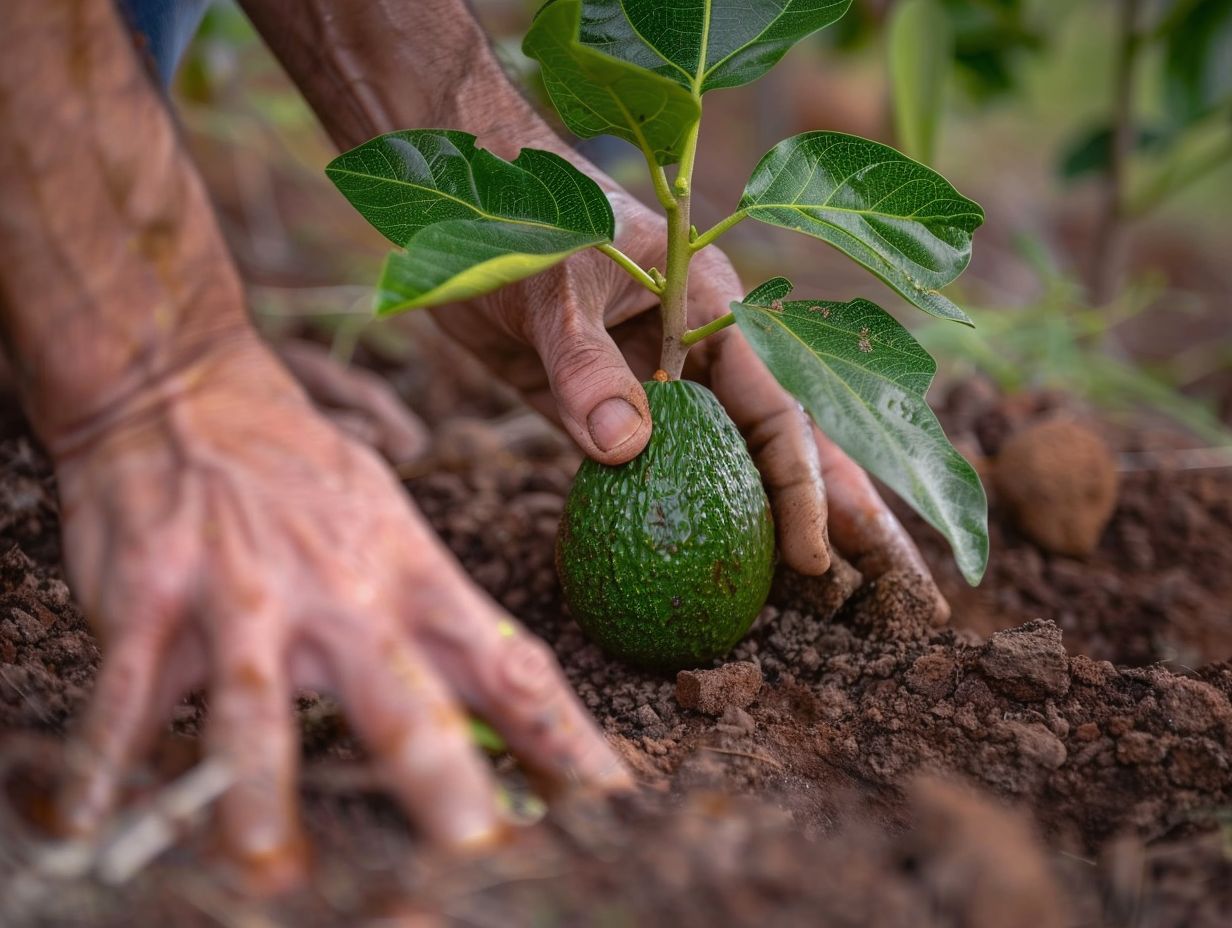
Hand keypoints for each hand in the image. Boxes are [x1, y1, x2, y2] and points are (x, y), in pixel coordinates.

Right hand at [52, 335, 627, 887]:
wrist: (188, 396)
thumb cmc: (304, 474)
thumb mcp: (392, 525)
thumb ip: (434, 619)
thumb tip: (498, 711)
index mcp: (413, 575)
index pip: (507, 665)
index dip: (563, 737)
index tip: (608, 800)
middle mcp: (341, 593)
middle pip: (404, 702)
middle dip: (442, 786)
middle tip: (477, 856)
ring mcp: (245, 596)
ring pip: (258, 711)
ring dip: (262, 799)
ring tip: (273, 876)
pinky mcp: (152, 601)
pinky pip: (128, 693)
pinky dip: (108, 759)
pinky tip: (96, 818)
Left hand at [431, 191, 946, 618]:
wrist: (460, 208)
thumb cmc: (519, 224)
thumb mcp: (554, 288)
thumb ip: (586, 365)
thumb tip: (626, 450)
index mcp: (712, 311)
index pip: (777, 412)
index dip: (803, 489)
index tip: (811, 560)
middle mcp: (698, 355)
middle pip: (782, 446)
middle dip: (838, 512)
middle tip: (888, 587)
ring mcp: (655, 387)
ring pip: (726, 466)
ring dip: (765, 528)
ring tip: (815, 599)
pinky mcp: (603, 410)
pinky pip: (650, 474)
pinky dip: (680, 518)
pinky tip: (703, 570)